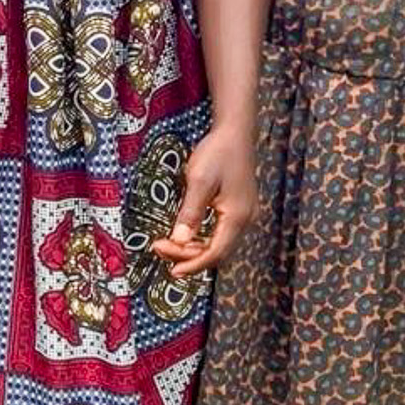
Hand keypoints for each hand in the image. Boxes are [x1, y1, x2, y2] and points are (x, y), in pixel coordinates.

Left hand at [150, 121, 256, 278]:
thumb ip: (190, 212)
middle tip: (159, 248)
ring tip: (166, 244)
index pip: (215, 253)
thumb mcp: (199, 180)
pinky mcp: (239, 210)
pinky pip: (221, 233)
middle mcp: (245, 221)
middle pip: (217, 252)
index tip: (171, 272)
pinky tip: (185, 235)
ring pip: (219, 244)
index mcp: (237, 217)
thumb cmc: (217, 153)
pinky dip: (202, 238)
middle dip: (188, 256)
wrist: (235, 132)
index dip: (193, 265)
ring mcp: (244, 216)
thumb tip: (179, 241)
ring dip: (193, 248)